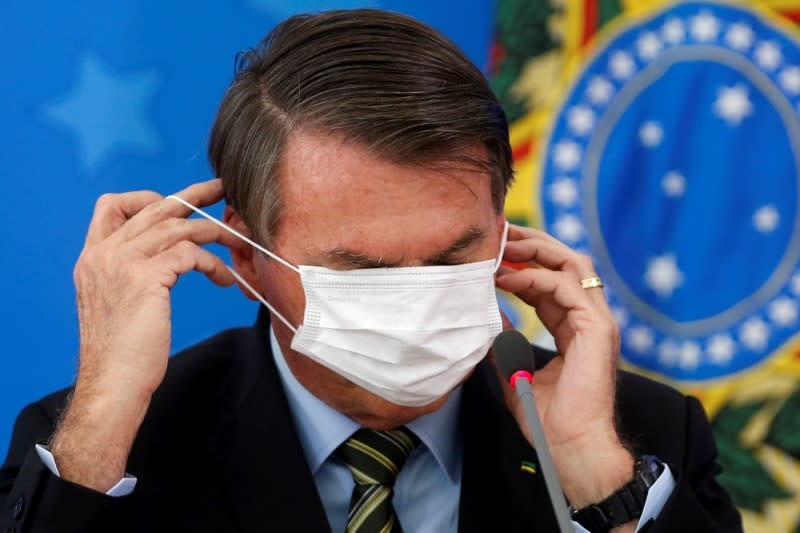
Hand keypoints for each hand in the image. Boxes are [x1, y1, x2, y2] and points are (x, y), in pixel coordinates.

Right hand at [50, 179, 242, 491]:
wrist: (112, 384)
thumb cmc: (122, 352)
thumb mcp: (116, 303)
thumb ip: (130, 274)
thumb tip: (166, 259)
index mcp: (93, 257)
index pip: (111, 205)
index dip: (147, 196)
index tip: (177, 202)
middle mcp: (103, 253)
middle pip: (154, 207)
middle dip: (194, 194)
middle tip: (222, 188)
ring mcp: (121, 262)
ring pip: (178, 226)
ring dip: (215, 233)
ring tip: (239, 243)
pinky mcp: (145, 278)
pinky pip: (189, 253)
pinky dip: (213, 263)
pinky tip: (225, 279)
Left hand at [493, 224, 634, 517]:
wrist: (569, 447)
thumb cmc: (546, 418)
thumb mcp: (515, 369)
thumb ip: (505, 340)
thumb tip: (488, 315)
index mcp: (574, 326)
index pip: (551, 278)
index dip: (522, 261)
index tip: (491, 251)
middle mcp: (589, 317)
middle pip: (566, 261)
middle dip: (531, 243)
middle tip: (498, 234)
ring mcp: (597, 321)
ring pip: (573, 264)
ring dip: (535, 250)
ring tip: (502, 246)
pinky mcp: (598, 330)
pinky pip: (568, 288)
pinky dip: (536, 278)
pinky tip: (506, 279)